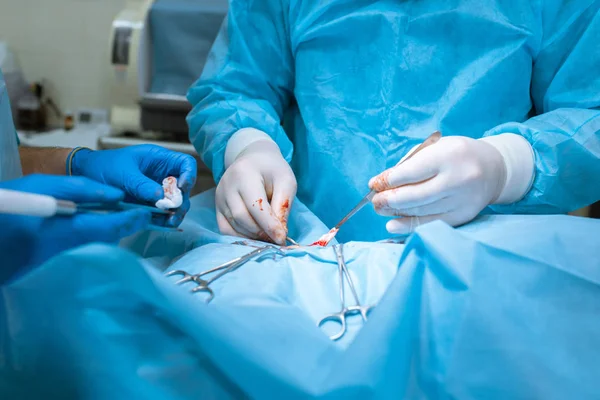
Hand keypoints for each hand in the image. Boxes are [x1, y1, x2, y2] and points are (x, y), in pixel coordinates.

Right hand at [0, 175, 150, 282]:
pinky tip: (91, 226)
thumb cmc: (6, 206)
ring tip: (121, 216)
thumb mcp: (39, 186)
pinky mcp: (50, 269)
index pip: (110, 228)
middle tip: (138, 214)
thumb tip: (115, 194)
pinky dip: (93, 239)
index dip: (131, 220)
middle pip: (107, 241)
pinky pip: (82, 253)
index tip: (145, 213)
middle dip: (125, 227)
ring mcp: (56, 264)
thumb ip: (79, 189)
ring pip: (96, 247)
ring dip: (111, 233)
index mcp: (61, 230)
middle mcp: (63, 252)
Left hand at [71, 145, 196, 226]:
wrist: (86, 177)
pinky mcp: (150, 205)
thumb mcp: (123, 173)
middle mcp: (162, 175)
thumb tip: (161, 197)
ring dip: (175, 213)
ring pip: (176, 203)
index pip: (185, 164)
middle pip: (183, 187)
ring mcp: (157, 190)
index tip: (181, 187)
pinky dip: (164, 220)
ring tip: (169, 222)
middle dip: (181, 200)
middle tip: (174, 212)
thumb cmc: (105, 167)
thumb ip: (141, 184)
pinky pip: (163, 213)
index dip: (189, 175)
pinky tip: (162, 225)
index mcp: (160, 159)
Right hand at [215, 140, 296, 244]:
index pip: (255, 206)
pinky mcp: (217, 207)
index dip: (269, 225)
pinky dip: (241, 236)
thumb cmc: (273, 171)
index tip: (282, 238)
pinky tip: (255, 236)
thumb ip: (283, 205)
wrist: (254, 160)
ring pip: (233, 226)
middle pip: (242, 218)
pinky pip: (225, 229)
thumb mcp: (286, 182)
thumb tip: (279, 233)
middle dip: (261, 232)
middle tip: (276, 238)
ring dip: (252, 236)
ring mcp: (219, 197)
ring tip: (268, 235)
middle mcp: (226, 186)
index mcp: (244, 174)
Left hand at [369, 136, 506, 233]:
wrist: (493, 168)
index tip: (374, 184)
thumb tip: (382, 183)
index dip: (388, 181)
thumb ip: (409, 163)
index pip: (411, 172)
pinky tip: (393, 224)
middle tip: (375, 201)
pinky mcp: (463, 215)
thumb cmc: (456, 154)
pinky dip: (409, 225)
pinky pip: (431, 223)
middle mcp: (458, 178)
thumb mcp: (435, 148)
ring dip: (396, 212)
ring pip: (421, 210)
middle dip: (389, 199)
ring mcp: (462, 200)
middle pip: (414, 195)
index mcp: (449, 155)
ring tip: (380, 209)